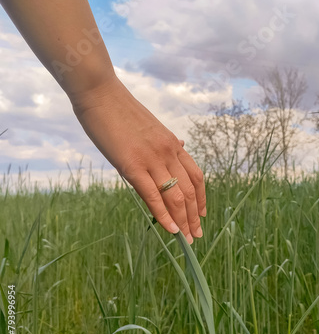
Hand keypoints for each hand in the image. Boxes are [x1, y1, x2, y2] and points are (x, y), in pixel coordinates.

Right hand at [71, 76, 205, 243]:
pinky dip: (163, 215)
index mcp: (173, 144)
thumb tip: (181, 147)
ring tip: (187, 238)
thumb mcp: (151, 126)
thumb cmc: (121, 111)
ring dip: (183, 220)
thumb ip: (165, 142)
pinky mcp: (132, 165)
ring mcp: (152, 159)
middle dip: (194, 216)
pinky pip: (152, 195)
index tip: (202, 215)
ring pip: (175, 196)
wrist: (101, 94)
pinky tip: (170, 229)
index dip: (201, 198)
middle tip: (197, 235)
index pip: (195, 176)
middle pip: (189, 190)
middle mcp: (168, 152)